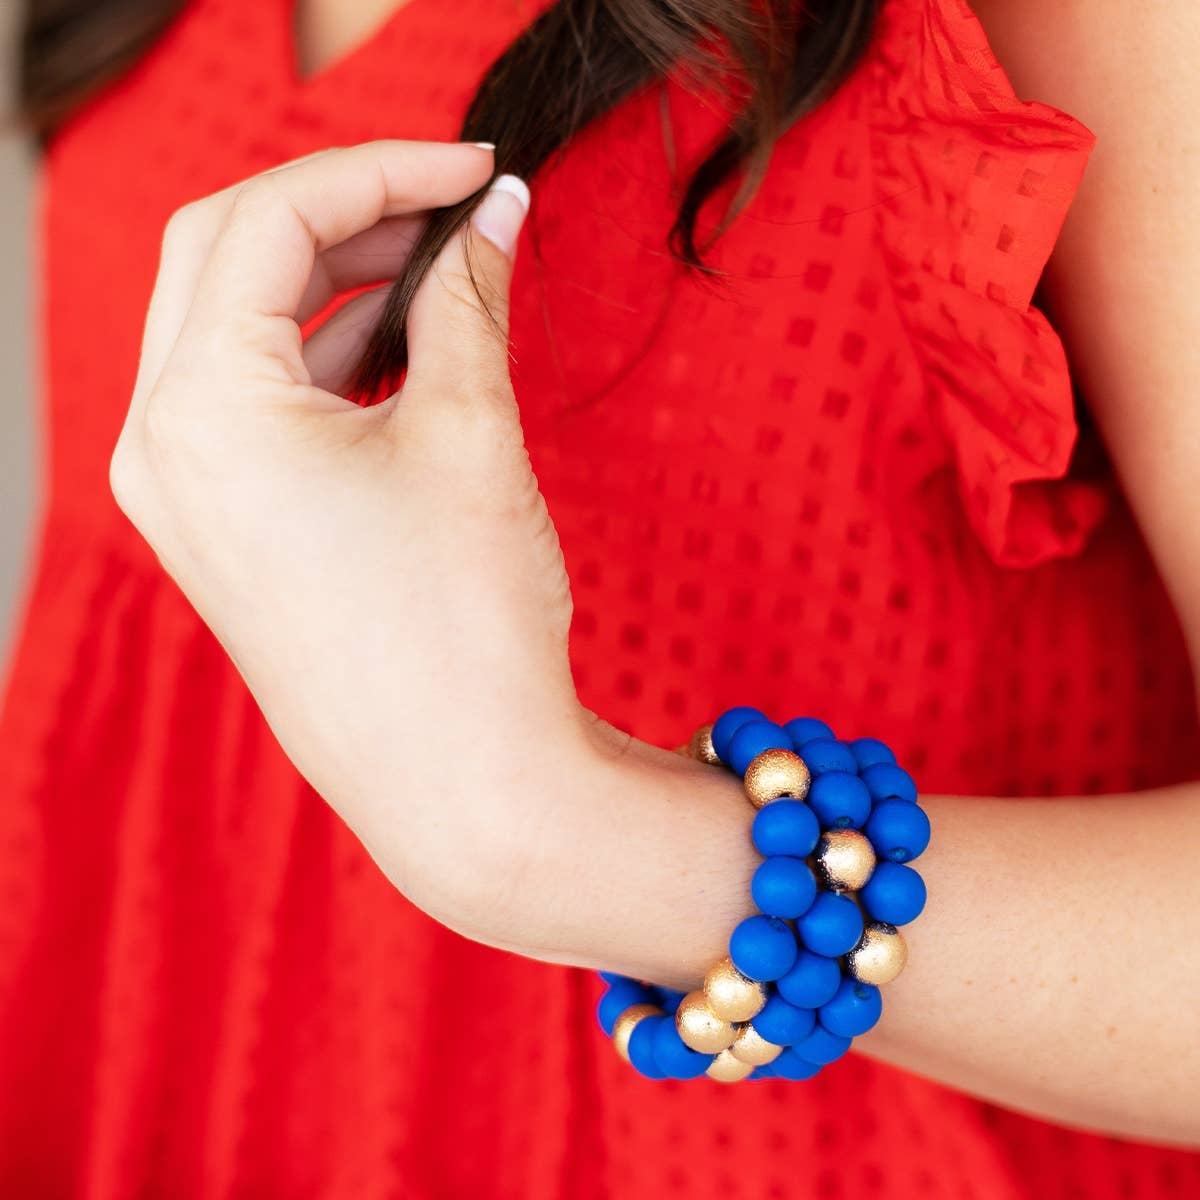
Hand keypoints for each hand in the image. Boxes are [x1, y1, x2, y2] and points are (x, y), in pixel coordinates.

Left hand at [110, 141, 592, 935]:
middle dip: (340, 213)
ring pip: (235, 333)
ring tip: (437, 273)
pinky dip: (318, 359)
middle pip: (225, 260)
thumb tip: (489, 214)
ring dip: (329, 285)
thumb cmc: (463, 627)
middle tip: (448, 204)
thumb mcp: (469, 430)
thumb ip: (466, 299)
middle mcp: (162, 450)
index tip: (470, 166)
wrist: (464, 784)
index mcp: (201, 411)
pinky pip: (251, 406)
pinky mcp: (223, 535)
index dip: (379, 171)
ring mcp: (183, 500)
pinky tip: (398, 351)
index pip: (266, 222)